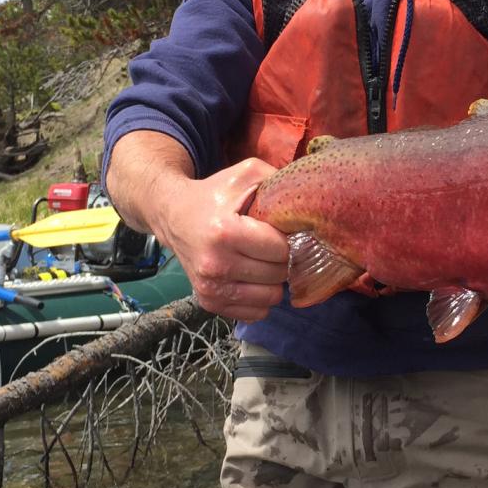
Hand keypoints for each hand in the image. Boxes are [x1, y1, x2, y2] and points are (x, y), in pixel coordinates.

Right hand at [156, 158, 288, 321]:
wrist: (173, 215)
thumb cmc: (214, 195)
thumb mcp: (246, 175)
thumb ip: (280, 182)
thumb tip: (314, 199)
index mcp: (225, 232)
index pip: (281, 250)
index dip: (284, 239)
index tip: (275, 231)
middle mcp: (215, 265)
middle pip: (278, 274)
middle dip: (280, 260)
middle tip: (268, 246)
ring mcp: (210, 288)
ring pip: (271, 297)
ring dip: (272, 280)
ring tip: (261, 262)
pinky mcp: (209, 302)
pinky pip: (256, 312)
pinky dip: (259, 297)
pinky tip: (251, 278)